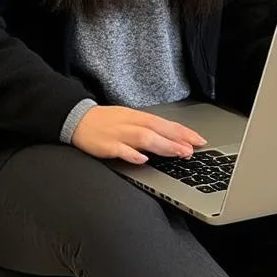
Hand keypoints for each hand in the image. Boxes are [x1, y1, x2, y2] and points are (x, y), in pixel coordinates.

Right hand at [72, 106, 206, 165]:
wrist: (78, 119)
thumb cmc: (106, 122)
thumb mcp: (129, 120)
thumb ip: (148, 130)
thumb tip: (171, 139)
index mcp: (137, 117)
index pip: (164, 123)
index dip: (183, 131)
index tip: (199, 140)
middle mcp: (130, 123)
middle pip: (157, 129)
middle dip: (177, 139)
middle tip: (193, 149)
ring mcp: (118, 133)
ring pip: (144, 138)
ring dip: (162, 145)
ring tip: (177, 153)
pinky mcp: (106, 145)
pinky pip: (120, 149)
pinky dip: (132, 154)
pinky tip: (142, 159)